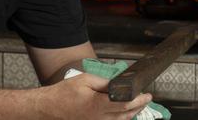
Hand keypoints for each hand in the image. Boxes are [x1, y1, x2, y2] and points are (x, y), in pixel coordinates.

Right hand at [36, 72, 152, 119]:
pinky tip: (124, 112)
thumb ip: (104, 83)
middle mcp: (98, 119)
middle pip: (126, 115)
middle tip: (146, 98)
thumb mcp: (85, 80)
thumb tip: (120, 84)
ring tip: (138, 104)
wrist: (50, 108)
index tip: (147, 94)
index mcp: (97, 105)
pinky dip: (122, 118)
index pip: (124, 104)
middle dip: (139, 107)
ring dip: (132, 113)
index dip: (138, 100)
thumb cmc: (65, 93)